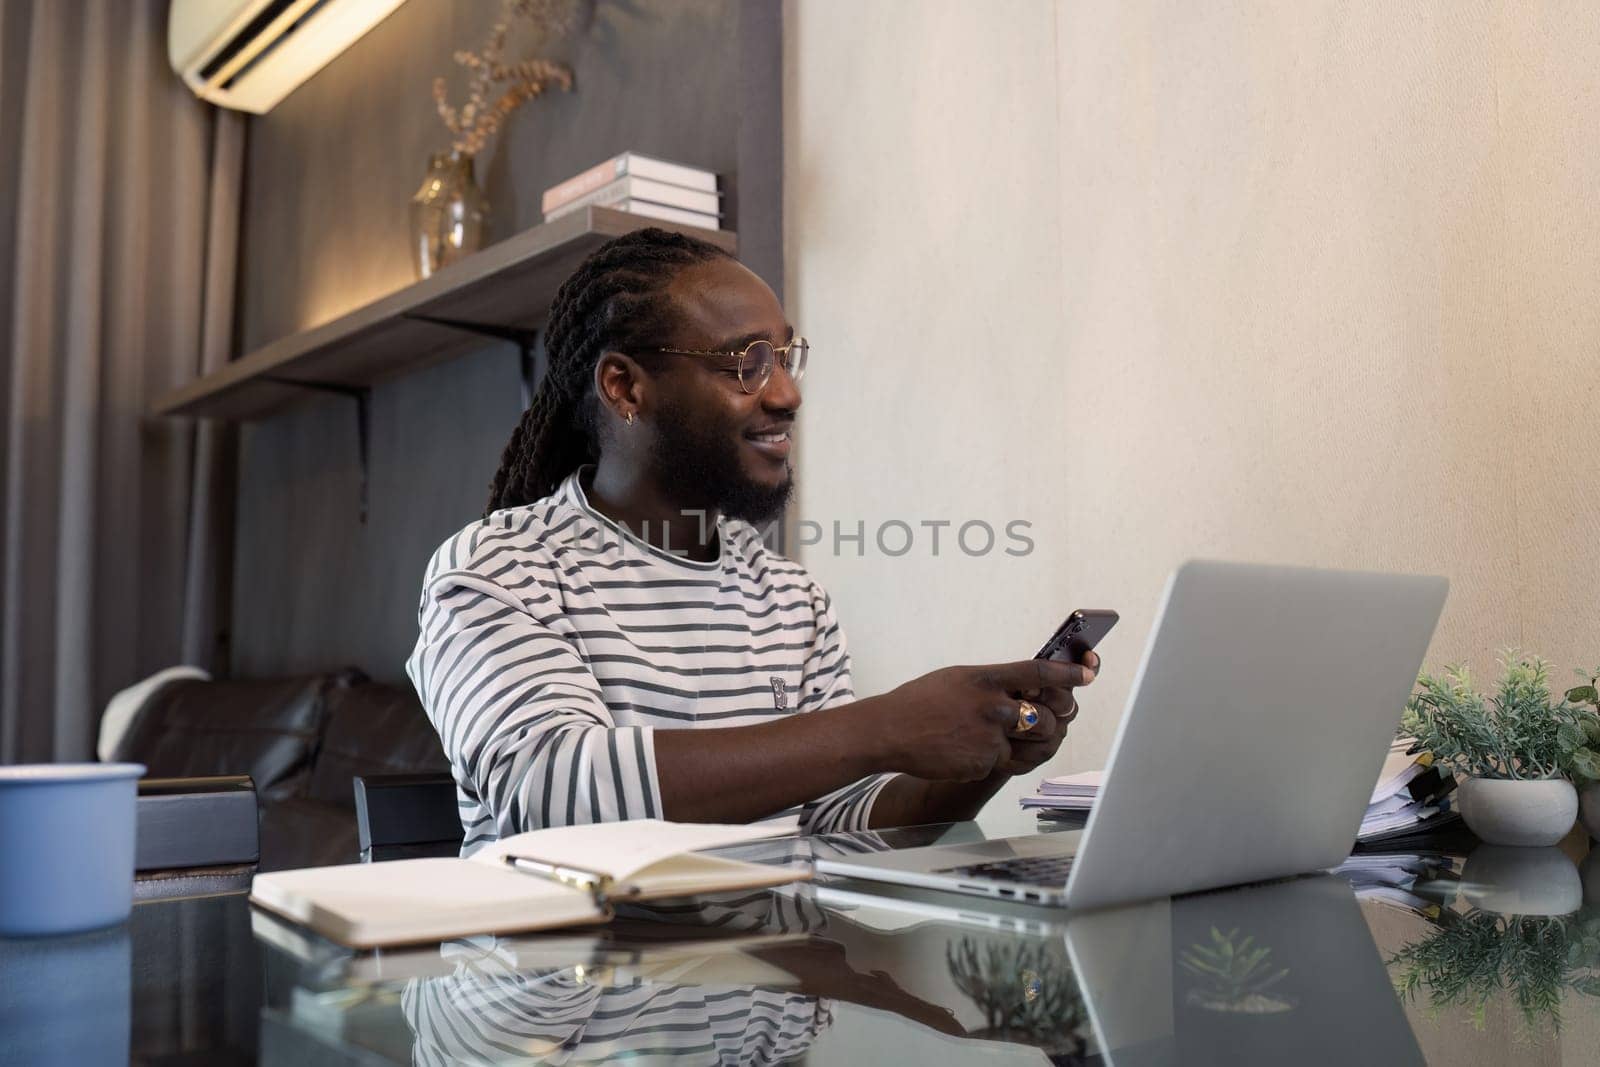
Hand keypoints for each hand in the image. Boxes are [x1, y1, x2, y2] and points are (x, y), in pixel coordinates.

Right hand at [859, 658, 1094, 781]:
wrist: (889, 731)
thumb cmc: (921, 702)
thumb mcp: (959, 679)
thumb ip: (993, 684)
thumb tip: (1028, 689)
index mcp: (986, 679)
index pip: (1039, 671)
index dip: (1069, 672)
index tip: (1090, 672)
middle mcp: (992, 707)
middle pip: (1048, 714)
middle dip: (1058, 717)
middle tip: (1057, 715)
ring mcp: (989, 738)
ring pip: (1039, 742)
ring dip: (1041, 741)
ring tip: (1027, 736)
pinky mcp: (983, 763)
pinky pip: (1011, 763)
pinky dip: (1005, 758)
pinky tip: (985, 750)